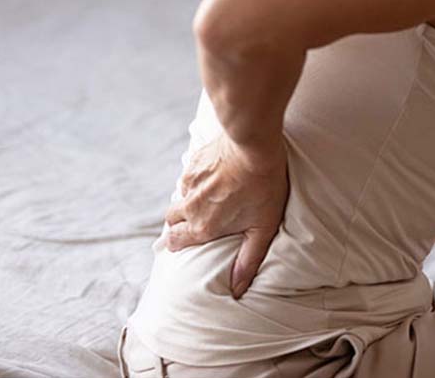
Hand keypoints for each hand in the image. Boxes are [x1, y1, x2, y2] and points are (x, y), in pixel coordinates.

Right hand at [164, 131, 289, 298]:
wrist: (253, 144)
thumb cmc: (263, 186)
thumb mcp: (262, 228)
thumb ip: (248, 260)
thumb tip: (238, 290)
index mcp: (202, 227)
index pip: (175, 243)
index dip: (177, 245)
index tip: (182, 244)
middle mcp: (189, 207)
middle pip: (171, 222)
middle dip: (177, 225)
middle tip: (191, 223)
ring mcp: (189, 183)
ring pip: (177, 198)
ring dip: (185, 203)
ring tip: (202, 201)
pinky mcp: (193, 162)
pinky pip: (187, 176)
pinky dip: (194, 181)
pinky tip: (209, 177)